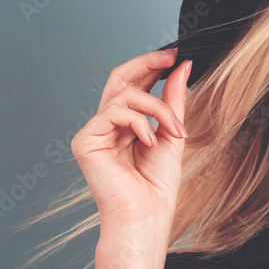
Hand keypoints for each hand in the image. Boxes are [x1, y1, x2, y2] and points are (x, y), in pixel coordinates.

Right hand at [71, 49, 191, 227]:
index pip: (135, 83)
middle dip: (147, 64)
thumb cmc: (158, 183)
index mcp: (128, 122)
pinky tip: (151, 142)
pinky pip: (113, 113)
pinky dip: (139, 123)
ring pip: (124, 95)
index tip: (177, 55)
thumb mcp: (173, 133)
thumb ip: (173, 100)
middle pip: (120, 78)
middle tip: (171, 58)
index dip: (152, 65)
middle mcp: (109, 123)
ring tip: (175, 131)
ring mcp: (95, 130)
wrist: (147, 213)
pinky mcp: (86, 139)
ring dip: (157, 108)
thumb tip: (183, 67)